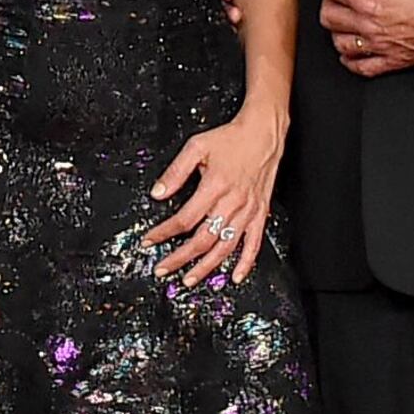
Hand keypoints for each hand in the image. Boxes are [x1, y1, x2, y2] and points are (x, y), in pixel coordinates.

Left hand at [143, 105, 284, 284]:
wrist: (263, 133)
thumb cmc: (232, 139)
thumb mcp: (197, 147)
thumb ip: (176, 171)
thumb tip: (158, 192)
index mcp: (214, 187)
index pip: (184, 219)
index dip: (164, 233)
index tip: (150, 240)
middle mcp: (232, 203)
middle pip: (202, 240)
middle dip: (180, 258)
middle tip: (163, 269)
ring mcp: (247, 211)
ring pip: (225, 247)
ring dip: (206, 267)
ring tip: (189, 279)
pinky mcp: (260, 214)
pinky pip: (254, 244)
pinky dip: (245, 263)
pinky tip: (236, 277)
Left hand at [319, 0, 413, 77]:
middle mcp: (368, 24)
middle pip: (329, 16)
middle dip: (331, 1)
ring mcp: (379, 45)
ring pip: (340, 43)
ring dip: (338, 30)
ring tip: (345, 19)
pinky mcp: (393, 61)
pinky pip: (361, 67)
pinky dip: (352, 59)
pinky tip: (354, 51)